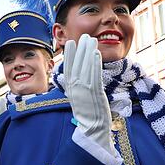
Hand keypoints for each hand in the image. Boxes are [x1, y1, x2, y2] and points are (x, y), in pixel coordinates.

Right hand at [63, 34, 113, 154]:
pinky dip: (94, 63)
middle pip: (77, 64)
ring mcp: (84, 89)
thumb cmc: (88, 113)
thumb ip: (77, 85)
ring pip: (85, 66)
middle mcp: (75, 87)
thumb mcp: (79, 97)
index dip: (69, 54)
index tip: (70, 42)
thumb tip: (78, 75)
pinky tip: (96, 54)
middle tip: (84, 36)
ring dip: (88, 52)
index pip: (68, 67)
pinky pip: (94, 74)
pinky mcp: (94, 92)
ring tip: (91, 40)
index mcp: (70, 88)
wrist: (92, 129)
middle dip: (80, 48)